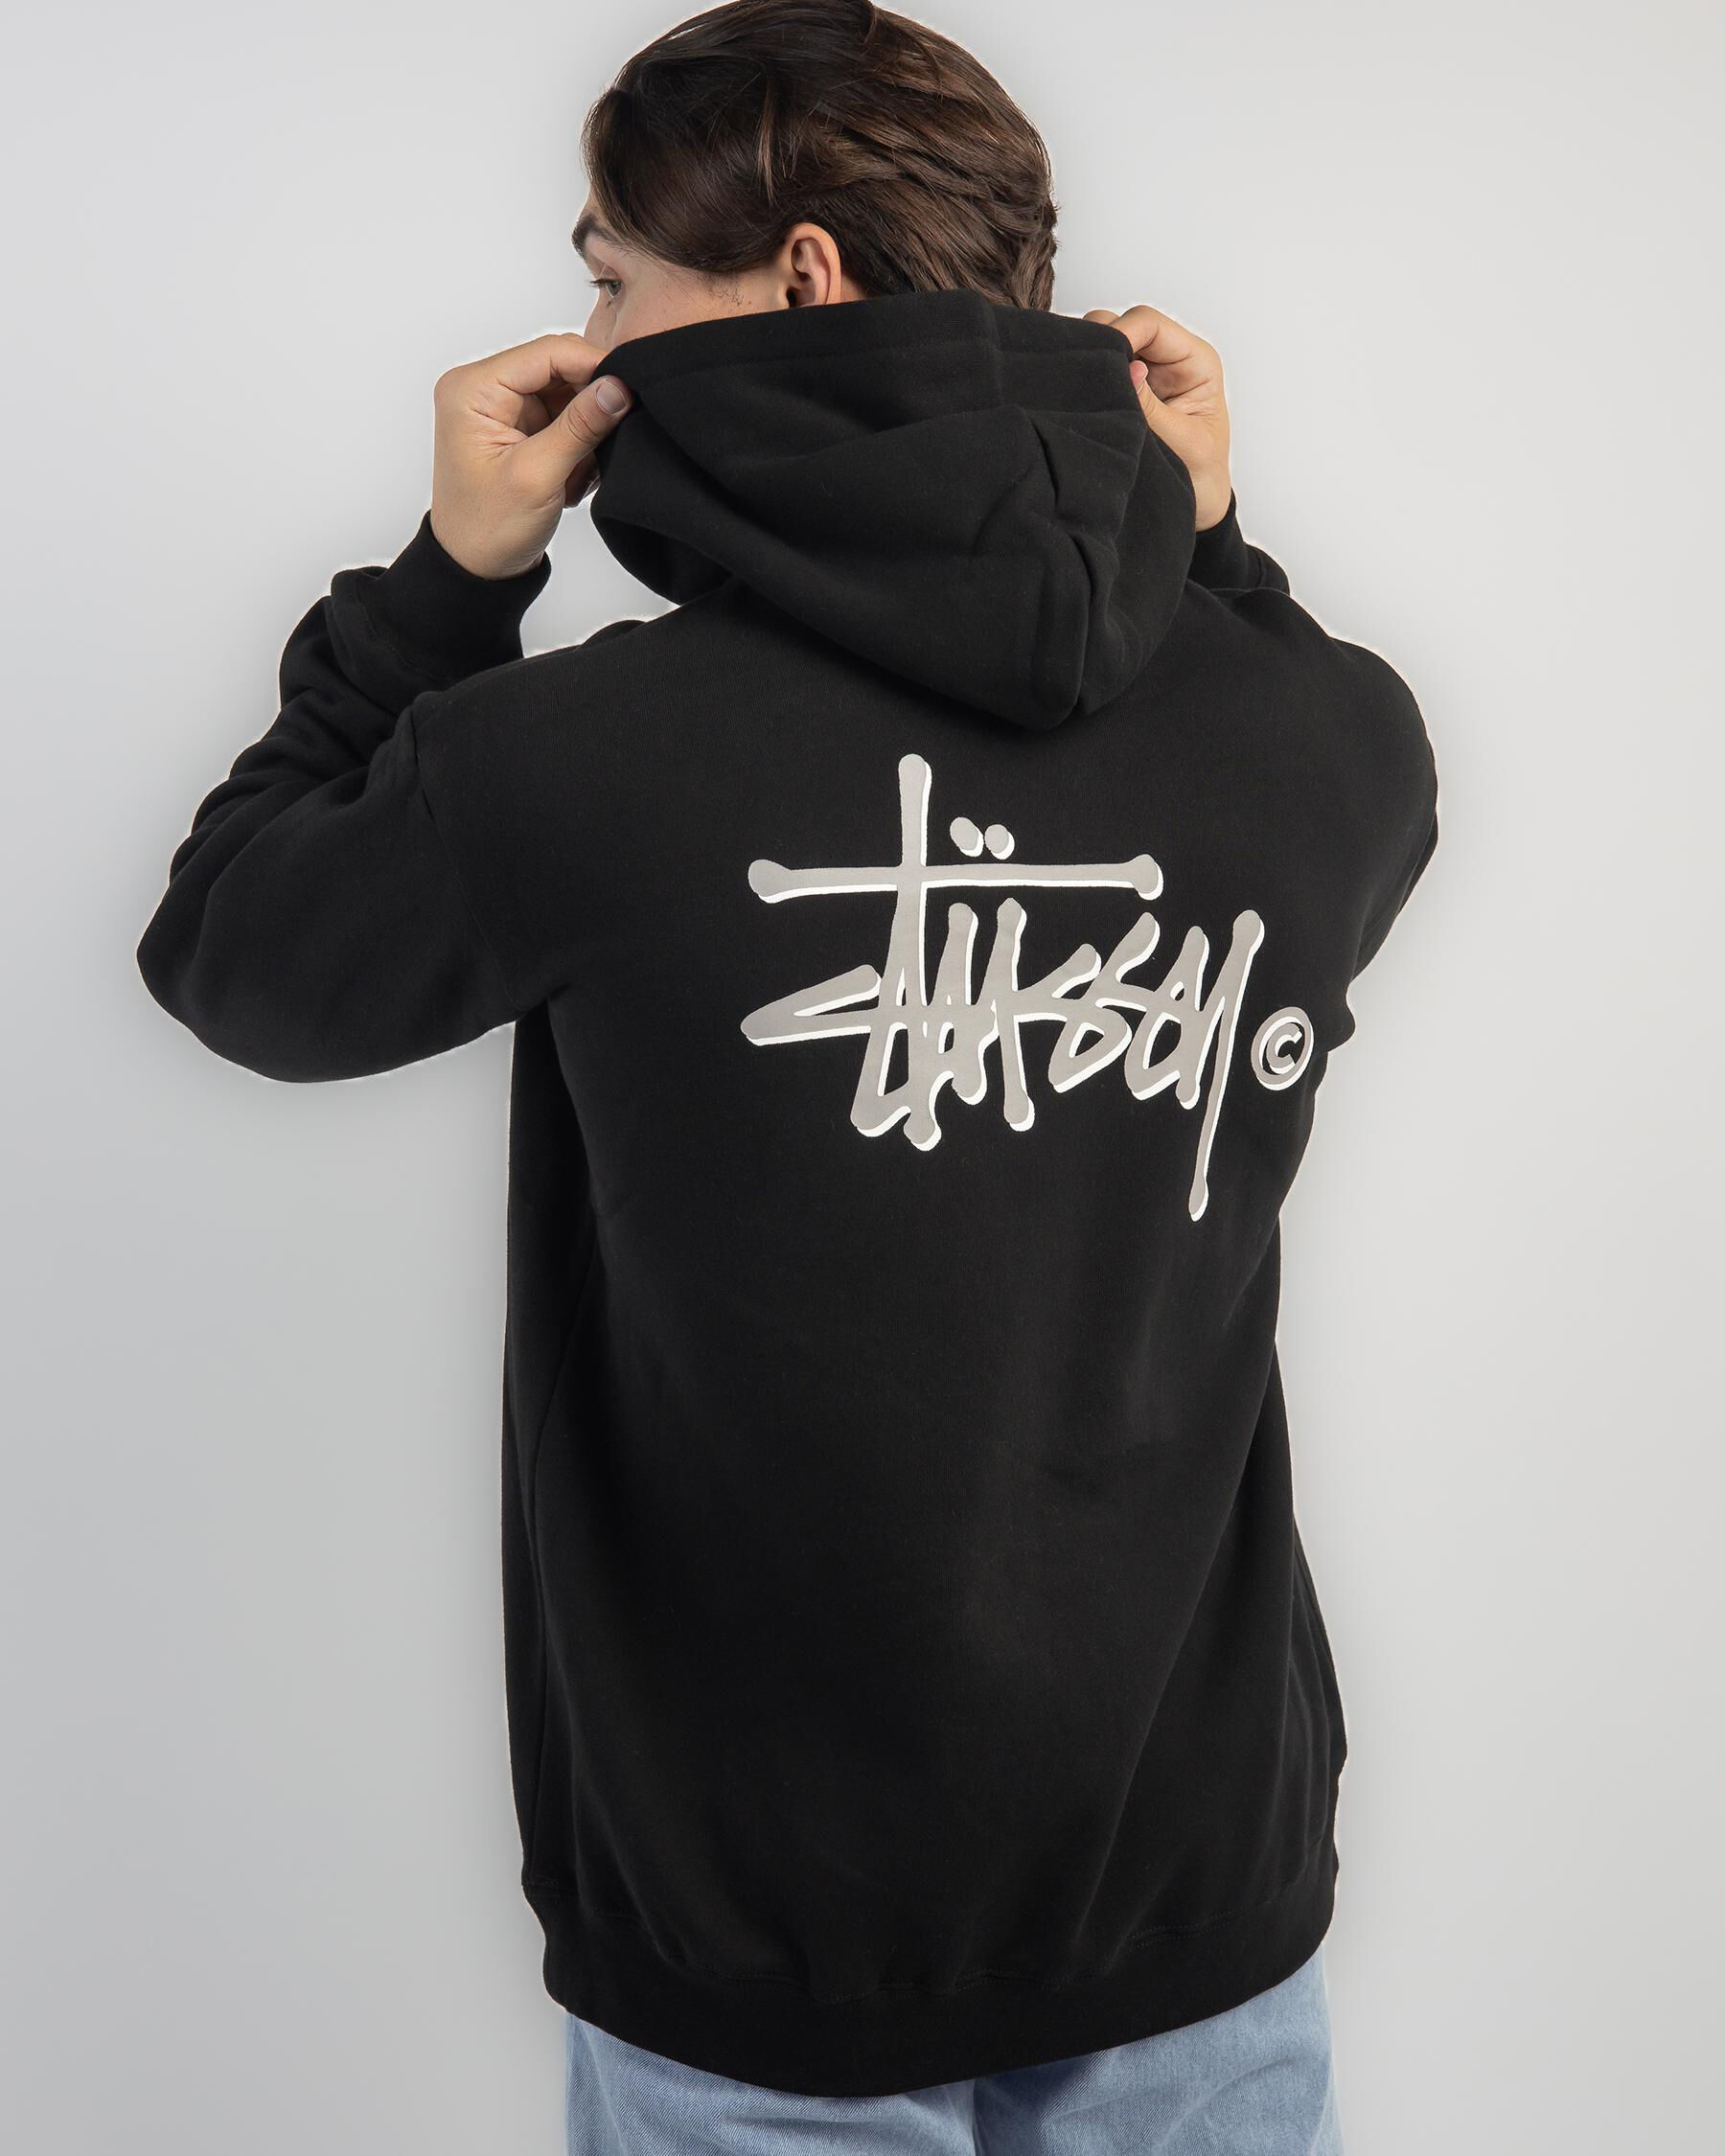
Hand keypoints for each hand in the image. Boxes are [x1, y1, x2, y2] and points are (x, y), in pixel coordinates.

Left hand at [429, 333, 634, 579]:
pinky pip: (565, 417)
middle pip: (559, 368)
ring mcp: (503, 407)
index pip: (547, 353)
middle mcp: (484, 388)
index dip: (593, 365)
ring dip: (586, 430)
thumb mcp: (538, 476)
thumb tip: (618, 386)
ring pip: (568, 393)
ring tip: (580, 470)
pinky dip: (579, 444)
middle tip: (608, 439)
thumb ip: (580, 427)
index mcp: (473, 389)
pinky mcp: (520, 426)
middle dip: (589, 402)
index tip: (631, 389)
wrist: (475, 569)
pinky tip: (572, 476)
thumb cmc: (488, 529)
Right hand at [1084, 306, 1231, 532]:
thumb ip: (1152, 408)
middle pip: (1121, 323)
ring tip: (1084, 397)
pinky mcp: (1124, 388)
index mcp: (1195, 362)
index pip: (1149, 323)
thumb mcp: (1184, 444)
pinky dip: (1086, 379)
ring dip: (1090, 363)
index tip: (1101, 364)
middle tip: (1085, 383)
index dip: (1121, 334)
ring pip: (1103, 341)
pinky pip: (1097, 369)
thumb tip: (1126, 369)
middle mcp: (1168, 358)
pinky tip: (1082, 401)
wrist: (1199, 504)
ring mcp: (1143, 371)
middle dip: (1099, 346)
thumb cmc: (1202, 476)